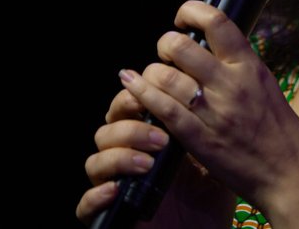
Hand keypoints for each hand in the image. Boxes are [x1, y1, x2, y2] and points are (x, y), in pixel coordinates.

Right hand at [75, 65, 232, 225]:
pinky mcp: (109, 214)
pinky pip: (86, 204)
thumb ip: (201, 124)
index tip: (153, 91)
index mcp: (147, 138)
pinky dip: (95, 196)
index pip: (127, 107)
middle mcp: (127, 158)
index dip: (133, 95)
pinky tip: (115, 191)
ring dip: (119, 158)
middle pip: (108, 130)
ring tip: (149, 163)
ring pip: (95, 162)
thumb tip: (200, 85)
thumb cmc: (210, 194)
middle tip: (160, 137)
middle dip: (129, 128)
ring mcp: (116, 185)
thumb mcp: (212, 156)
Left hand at [116, 0, 298, 217]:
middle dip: (164, 44)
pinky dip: (143, 94)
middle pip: (180, 46)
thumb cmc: (280, 132)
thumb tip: (213, 46)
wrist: (287, 173)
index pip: (216, 21)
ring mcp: (213, 111)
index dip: (191, 11)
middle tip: (165, 54)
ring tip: (150, 76)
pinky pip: (162, 109)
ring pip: (164, 76)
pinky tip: (133, 87)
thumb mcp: (266, 85)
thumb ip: (239, 66)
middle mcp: (231, 83)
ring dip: (150, 73)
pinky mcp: (198, 138)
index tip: (182, 19)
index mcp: (249, 66)